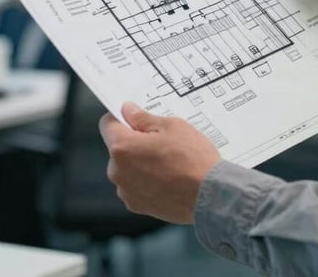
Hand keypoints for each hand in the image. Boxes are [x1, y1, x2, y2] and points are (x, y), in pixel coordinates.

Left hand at [99, 102, 220, 223]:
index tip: (135, 118)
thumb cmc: (192, 158)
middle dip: (134, 142)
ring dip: (140, 162)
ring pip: (127, 167)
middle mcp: (117, 171)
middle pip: (118, 148)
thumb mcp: (172, 126)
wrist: (210, 195)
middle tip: (161, 141)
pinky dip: (146, 180)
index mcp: (122, 147)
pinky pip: (135, 185)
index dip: (121, 118)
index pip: (107, 124)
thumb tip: (128, 111)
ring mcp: (126, 192)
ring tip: (168, 162)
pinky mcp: (136, 206)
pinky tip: (168, 178)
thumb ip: (144, 118)